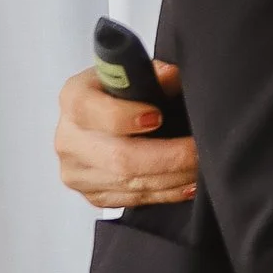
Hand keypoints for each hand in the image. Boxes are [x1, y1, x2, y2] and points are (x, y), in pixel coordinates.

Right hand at [54, 63, 199, 211]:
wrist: (98, 119)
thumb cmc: (117, 92)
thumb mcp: (129, 72)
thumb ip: (151, 73)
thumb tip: (170, 75)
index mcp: (74, 100)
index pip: (94, 112)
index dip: (126, 116)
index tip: (158, 116)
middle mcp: (70, 139)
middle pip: (119, 158)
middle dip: (170, 157)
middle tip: (201, 150)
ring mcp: (78, 173)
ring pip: (131, 183)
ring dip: (175, 177)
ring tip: (202, 166)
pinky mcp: (92, 195)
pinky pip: (133, 200)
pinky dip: (167, 192)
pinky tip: (188, 183)